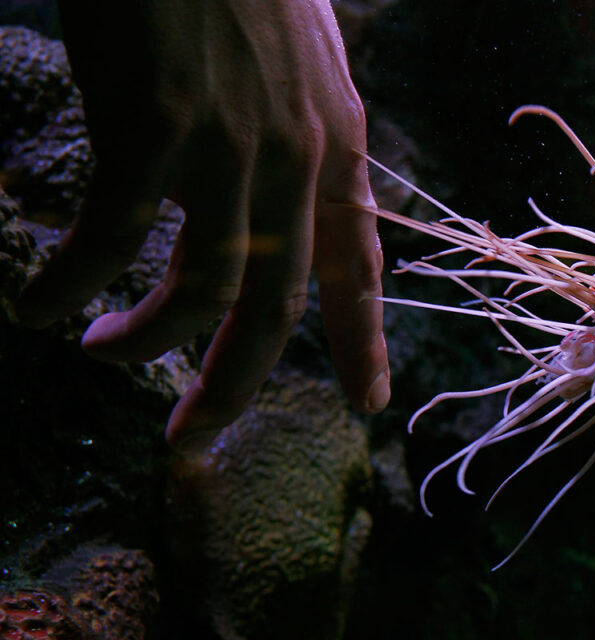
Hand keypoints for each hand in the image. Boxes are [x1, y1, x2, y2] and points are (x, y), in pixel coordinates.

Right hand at [19, 0, 389, 449]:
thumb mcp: (304, 56)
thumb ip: (304, 128)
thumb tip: (291, 182)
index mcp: (335, 144)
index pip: (360, 264)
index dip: (364, 340)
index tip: (369, 403)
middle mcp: (294, 160)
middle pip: (274, 310)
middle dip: (232, 386)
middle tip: (192, 438)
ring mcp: (227, 150)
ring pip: (194, 294)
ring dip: (140, 343)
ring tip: (100, 354)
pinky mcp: (152, 133)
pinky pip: (105, 242)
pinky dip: (67, 285)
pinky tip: (34, 302)